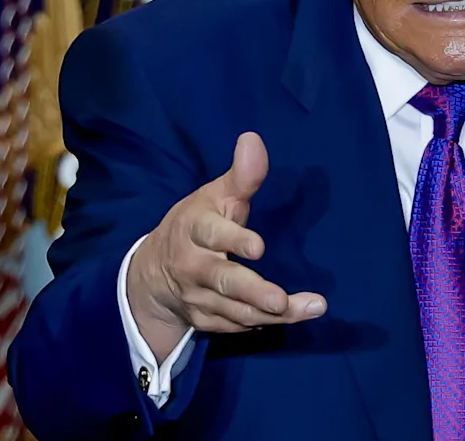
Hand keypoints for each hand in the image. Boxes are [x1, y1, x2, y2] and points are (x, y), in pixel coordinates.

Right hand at [126, 132, 326, 358]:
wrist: (154, 273)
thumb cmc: (197, 225)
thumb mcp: (215, 196)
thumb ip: (240, 176)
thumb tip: (253, 139)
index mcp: (194, 229)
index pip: (211, 234)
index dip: (233, 240)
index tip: (259, 247)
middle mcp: (194, 267)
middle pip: (222, 280)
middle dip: (252, 291)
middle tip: (280, 300)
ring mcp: (199, 297)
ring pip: (235, 310)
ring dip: (271, 313)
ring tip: (310, 308)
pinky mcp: (206, 320)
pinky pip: (237, 325)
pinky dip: (265, 323)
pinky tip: (295, 315)